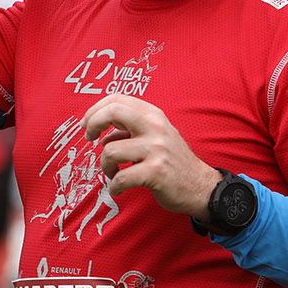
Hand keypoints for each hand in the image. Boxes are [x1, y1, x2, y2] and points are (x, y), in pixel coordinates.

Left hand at [81, 94, 220, 219]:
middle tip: (89, 139)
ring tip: (113, 173)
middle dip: (93, 124)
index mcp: (153, 114)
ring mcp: (156, 149)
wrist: (200, 186)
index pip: (117, 99)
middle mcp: (155, 127)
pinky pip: (121, 178)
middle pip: (113, 112)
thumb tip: (101, 131)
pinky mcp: (156, 172)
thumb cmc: (172, 161)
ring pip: (110, 151)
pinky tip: (118, 188)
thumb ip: (131, 128)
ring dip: (105, 166)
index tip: (87, 124)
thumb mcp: (156, 135)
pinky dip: (114, 186)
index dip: (96, 109)